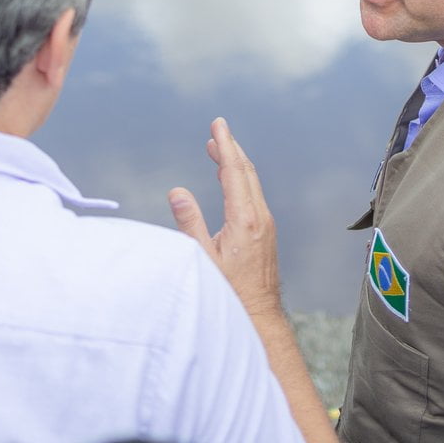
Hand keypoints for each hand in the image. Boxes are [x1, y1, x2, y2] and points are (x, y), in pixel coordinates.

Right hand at [170, 117, 283, 320]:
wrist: (259, 316)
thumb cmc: (229, 291)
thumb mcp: (202, 258)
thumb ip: (190, 223)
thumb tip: (177, 191)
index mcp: (245, 220)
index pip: (234, 172)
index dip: (224, 146)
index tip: (218, 125)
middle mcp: (260, 218)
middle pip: (246, 172)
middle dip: (231, 148)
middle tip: (218, 128)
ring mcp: (266, 225)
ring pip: (252, 183)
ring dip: (235, 163)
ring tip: (219, 149)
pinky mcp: (266, 233)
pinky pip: (254, 196)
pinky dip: (241, 180)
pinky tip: (231, 180)